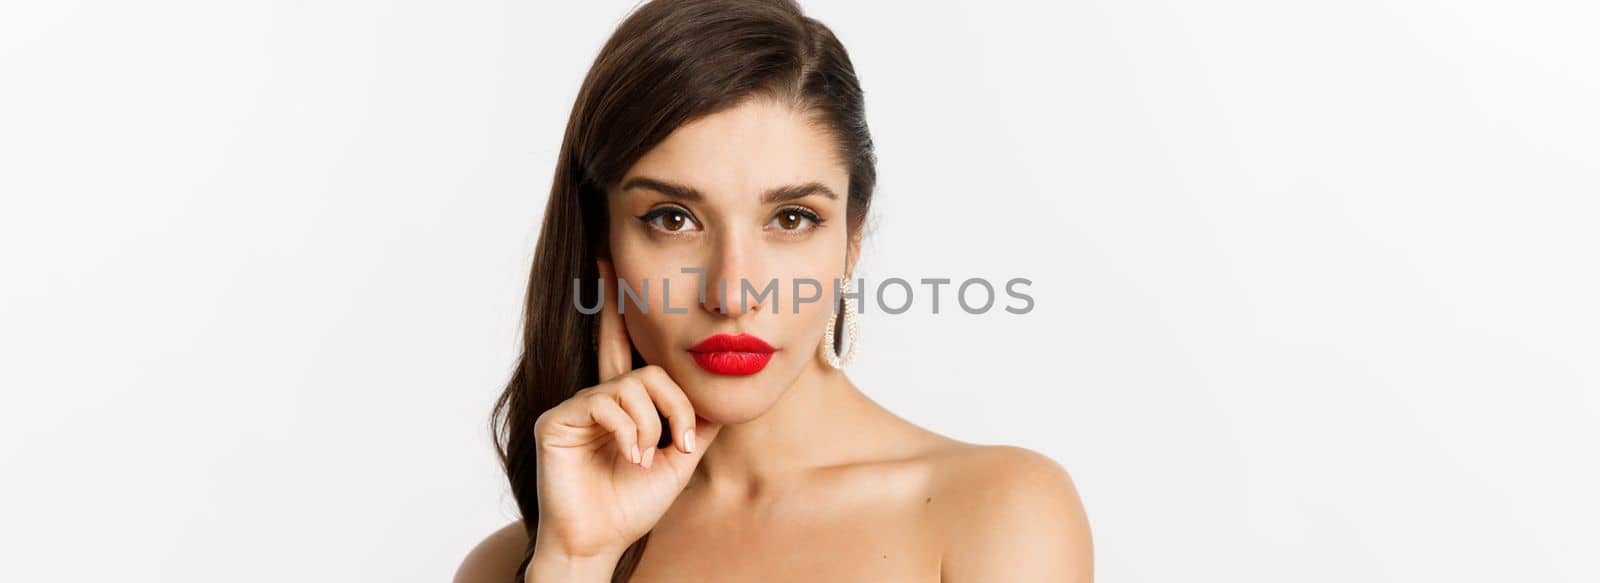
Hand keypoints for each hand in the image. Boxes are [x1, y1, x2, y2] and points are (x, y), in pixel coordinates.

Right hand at [529, 258, 722, 560]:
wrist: (600, 542)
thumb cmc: (632, 504)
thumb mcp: (679, 458)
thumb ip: (697, 421)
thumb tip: (725, 393)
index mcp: (623, 402)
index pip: (628, 348)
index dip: (617, 309)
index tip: (606, 265)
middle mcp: (597, 396)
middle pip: (639, 360)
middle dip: (668, 396)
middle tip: (676, 435)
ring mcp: (575, 406)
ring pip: (635, 385)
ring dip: (655, 425)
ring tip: (650, 459)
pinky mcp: (558, 420)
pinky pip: (608, 402)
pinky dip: (631, 432)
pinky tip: (631, 458)